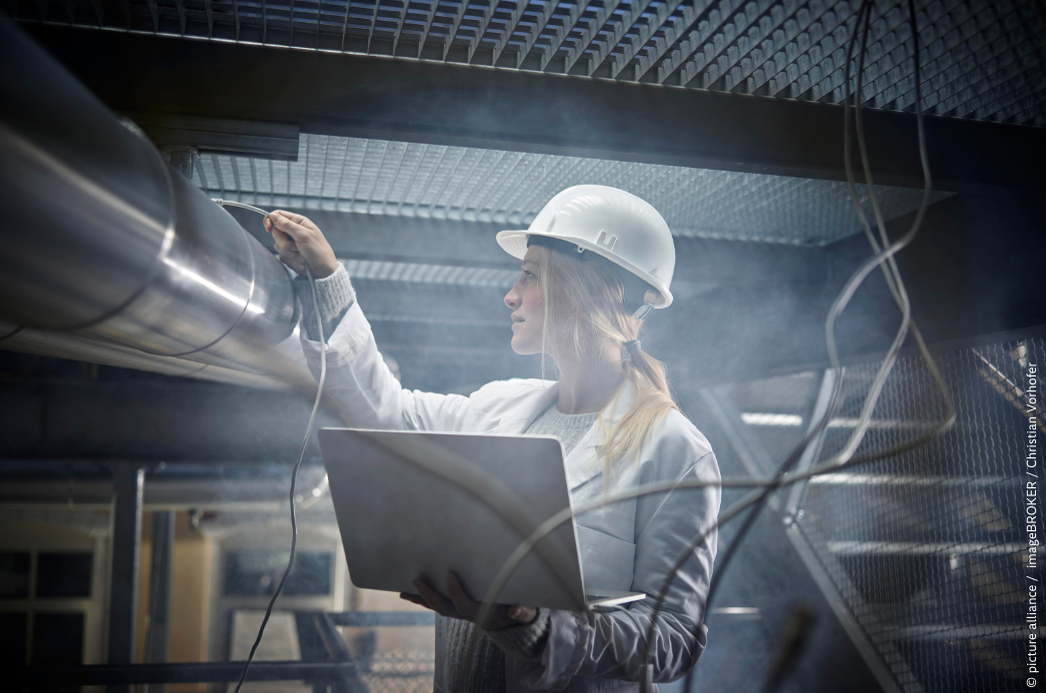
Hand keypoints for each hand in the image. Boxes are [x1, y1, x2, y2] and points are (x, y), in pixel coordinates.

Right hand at [262, 210, 338, 277]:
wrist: (323, 271)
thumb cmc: (318, 251)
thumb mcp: (303, 235)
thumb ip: (287, 225)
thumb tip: (273, 215)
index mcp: (298, 222)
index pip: (278, 215)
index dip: (270, 220)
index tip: (268, 229)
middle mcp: (294, 231)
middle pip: (276, 233)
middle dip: (285, 243)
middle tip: (297, 248)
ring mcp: (291, 244)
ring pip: (278, 246)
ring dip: (290, 254)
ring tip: (302, 256)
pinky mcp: (290, 255)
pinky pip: (282, 256)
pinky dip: (292, 260)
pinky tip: (302, 263)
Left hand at [400, 572, 536, 629]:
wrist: (515, 624)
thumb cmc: (522, 612)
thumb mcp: (527, 613)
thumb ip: (523, 612)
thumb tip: (517, 610)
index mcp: (484, 613)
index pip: (465, 605)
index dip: (455, 592)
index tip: (449, 574)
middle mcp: (469, 615)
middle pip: (445, 609)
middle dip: (429, 596)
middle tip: (416, 580)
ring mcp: (461, 613)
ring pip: (438, 607)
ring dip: (420, 600)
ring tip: (402, 591)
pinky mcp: (457, 608)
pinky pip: (437, 604)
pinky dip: (422, 599)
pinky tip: (409, 592)